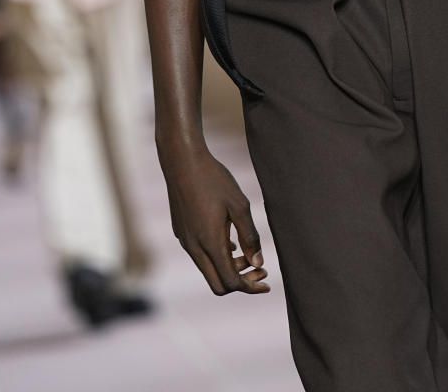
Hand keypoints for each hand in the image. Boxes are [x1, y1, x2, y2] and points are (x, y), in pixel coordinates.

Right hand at [161, 145, 269, 294]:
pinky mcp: (181, 231)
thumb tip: (258, 263)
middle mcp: (194, 247)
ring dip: (228, 268)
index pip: (231, 282)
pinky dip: (216, 256)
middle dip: (240, 282)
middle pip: (218, 284)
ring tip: (247, 254)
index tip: (266, 281)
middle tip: (259, 270)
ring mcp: (185, 240)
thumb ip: (250, 236)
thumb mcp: (239, 205)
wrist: (181, 159)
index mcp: (210, 243)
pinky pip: (200, 255)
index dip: (250, 286)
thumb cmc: (213, 179)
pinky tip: (229, 240)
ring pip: (208, 269)